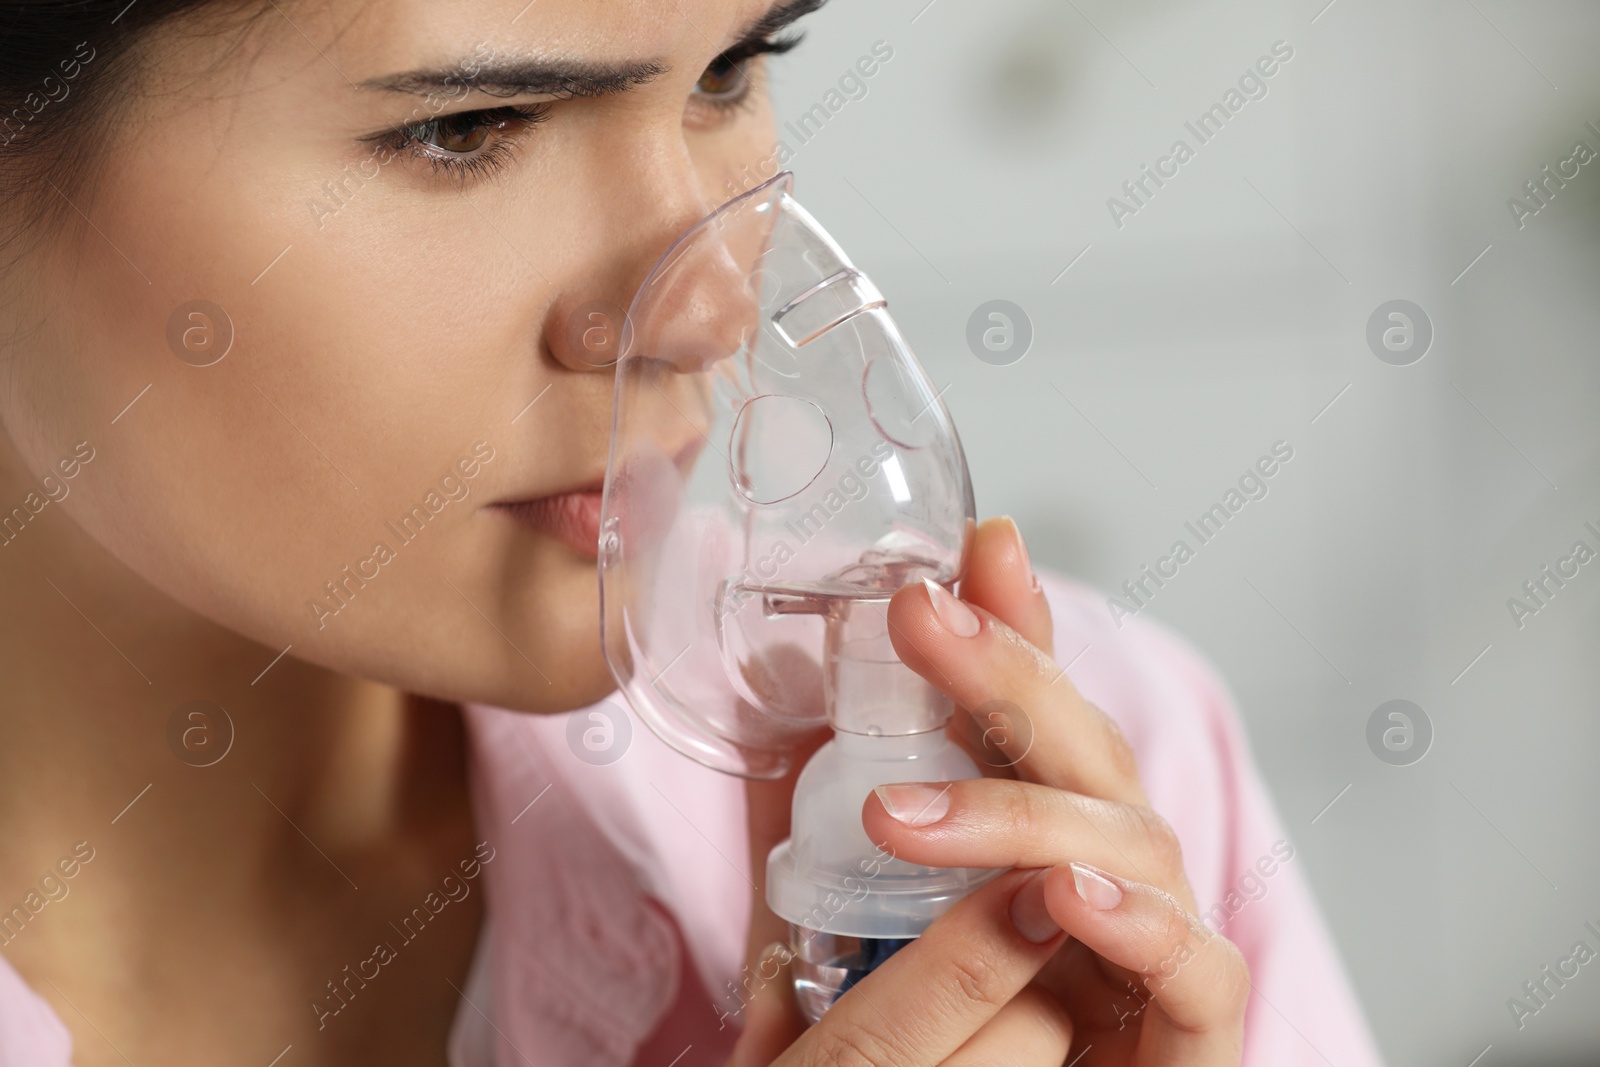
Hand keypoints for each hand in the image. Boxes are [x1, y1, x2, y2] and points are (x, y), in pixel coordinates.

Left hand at [864, 515, 1249, 1063]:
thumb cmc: (954, 1048)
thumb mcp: (865, 930)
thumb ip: (835, 831)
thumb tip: (790, 721)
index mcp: (1046, 831)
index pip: (1037, 709)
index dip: (1014, 623)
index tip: (974, 545)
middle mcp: (1112, 867)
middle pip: (1082, 745)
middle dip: (1006, 672)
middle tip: (917, 618)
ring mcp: (1162, 937)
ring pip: (1130, 839)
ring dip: (1018, 814)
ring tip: (901, 816)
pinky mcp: (1198, 1025)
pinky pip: (1195, 964)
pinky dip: (1138, 922)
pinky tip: (1062, 895)